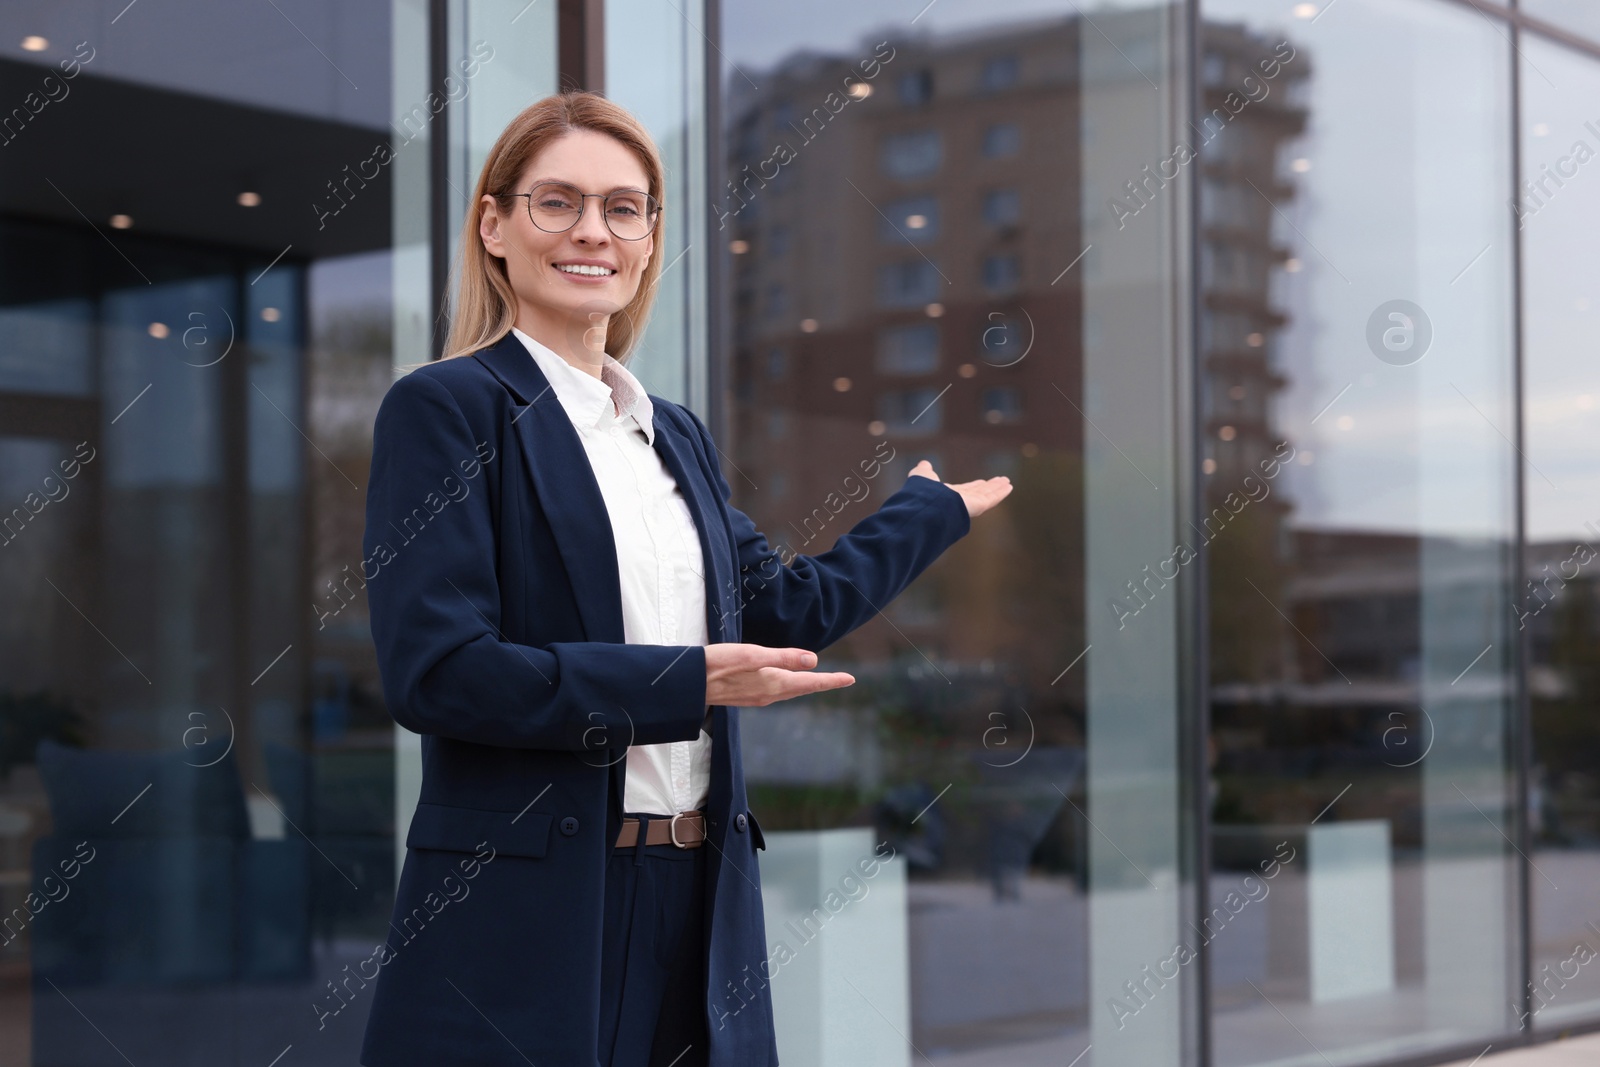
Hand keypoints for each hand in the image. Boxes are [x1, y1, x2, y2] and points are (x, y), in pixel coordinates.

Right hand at [704, 643, 854, 706]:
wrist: (689, 683)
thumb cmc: (718, 664)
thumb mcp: (752, 654)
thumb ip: (783, 658)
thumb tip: (813, 661)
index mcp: (774, 684)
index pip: (810, 683)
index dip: (831, 680)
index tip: (851, 679)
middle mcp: (769, 694)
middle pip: (803, 689)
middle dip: (823, 684)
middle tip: (843, 679)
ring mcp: (757, 697)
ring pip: (790, 692)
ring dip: (807, 686)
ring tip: (821, 680)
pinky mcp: (746, 696)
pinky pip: (777, 692)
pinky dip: (790, 687)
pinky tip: (787, 683)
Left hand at [909, 460, 1011, 518]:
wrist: (925, 507)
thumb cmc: (921, 493)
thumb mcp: (922, 476)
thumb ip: (925, 471)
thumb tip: (924, 464)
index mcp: (948, 495)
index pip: (965, 490)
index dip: (975, 486)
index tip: (982, 482)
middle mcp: (960, 501)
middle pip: (979, 492)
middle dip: (989, 487)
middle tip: (1000, 482)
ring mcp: (970, 505)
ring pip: (987, 494)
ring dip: (998, 488)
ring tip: (1008, 483)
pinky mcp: (977, 506)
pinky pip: (991, 498)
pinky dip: (1000, 492)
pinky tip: (1009, 487)